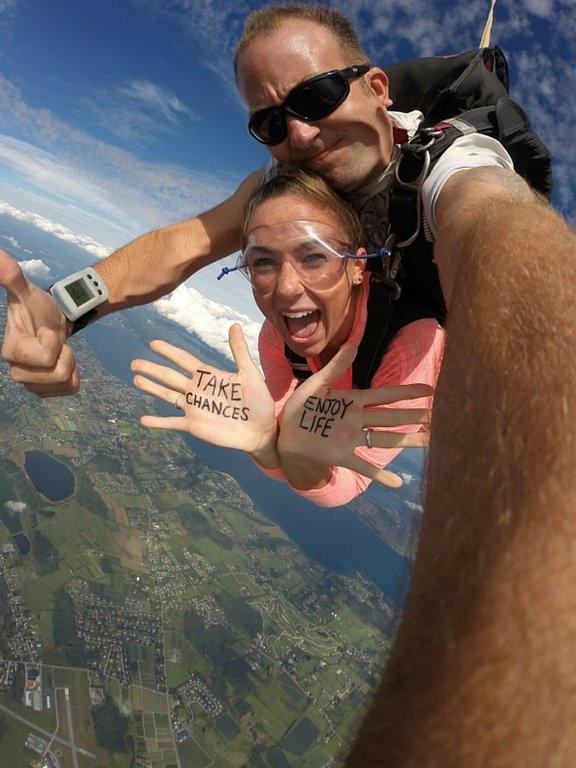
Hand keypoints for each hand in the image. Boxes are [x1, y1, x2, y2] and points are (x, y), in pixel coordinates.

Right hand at [0, 248, 78, 395]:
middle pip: (57, 373)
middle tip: (56, 341)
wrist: (52, 323)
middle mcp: (16, 372)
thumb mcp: (27, 290)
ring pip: (65, 383)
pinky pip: (70, 390)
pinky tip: (63, 362)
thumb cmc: (38, 307)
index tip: (46, 330)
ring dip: (71, 364)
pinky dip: (74, 376)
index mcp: (11, 351)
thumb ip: (12, 276)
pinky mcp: (44, 392)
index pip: (46, 356)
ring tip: (60, 351)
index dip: (54, 341)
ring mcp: (30, 384)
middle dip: (65, 354)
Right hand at [131, 324, 278, 462]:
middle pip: (170, 377)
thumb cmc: (259, 402)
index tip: (153, 344)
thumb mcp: (250, 374)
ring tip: (136, 380)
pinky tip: (143, 420)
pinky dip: (158, 422)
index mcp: (209, 376)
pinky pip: (172, 423)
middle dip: (152, 369)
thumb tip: (235, 325)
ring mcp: (195, 408)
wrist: (262, 430)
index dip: (169, 352)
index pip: (184, 360)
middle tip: (134, 363)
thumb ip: (239, 352)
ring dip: (152, 388)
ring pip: (168, 396)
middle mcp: (198, 390)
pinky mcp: (195, 426)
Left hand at [278, 345, 432, 487]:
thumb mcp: (316, 384)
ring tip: (429, 441)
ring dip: (407, 440)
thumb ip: (335, 367)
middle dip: (415, 417)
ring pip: (385, 439)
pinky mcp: (342, 455)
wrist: (283, 433)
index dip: (406, 393)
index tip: (429, 391)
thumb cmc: (300, 407)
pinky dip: (380, 475)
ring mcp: (352, 439)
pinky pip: (364, 465)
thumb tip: (353, 345)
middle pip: (392, 418)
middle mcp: (358, 420)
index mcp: (353, 401)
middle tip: (439, 417)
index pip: (385, 396)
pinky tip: (397, 483)